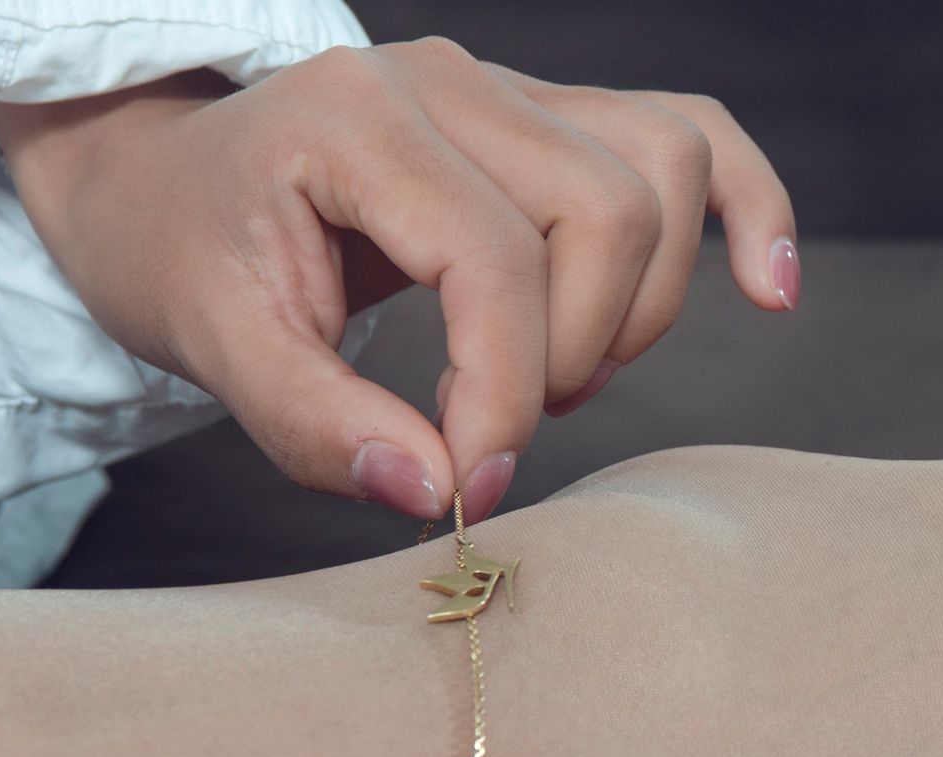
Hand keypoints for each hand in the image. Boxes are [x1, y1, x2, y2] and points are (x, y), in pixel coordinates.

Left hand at [0, 39, 798, 522]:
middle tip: (505, 423)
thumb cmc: (189, 253)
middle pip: (608, 209)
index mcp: (359, 116)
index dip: (503, 395)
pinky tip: (768, 288)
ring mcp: (520, 90)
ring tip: (565, 372)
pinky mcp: (564, 122)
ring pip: (666, 173)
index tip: (469, 487)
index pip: (493, 259)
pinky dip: (750, 209)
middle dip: (574, 350)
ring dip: (640, 305)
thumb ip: (315, 423)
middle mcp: (455, 80)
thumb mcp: (211, 343)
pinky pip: (698, 138)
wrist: (174, 183)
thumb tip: (437, 491)